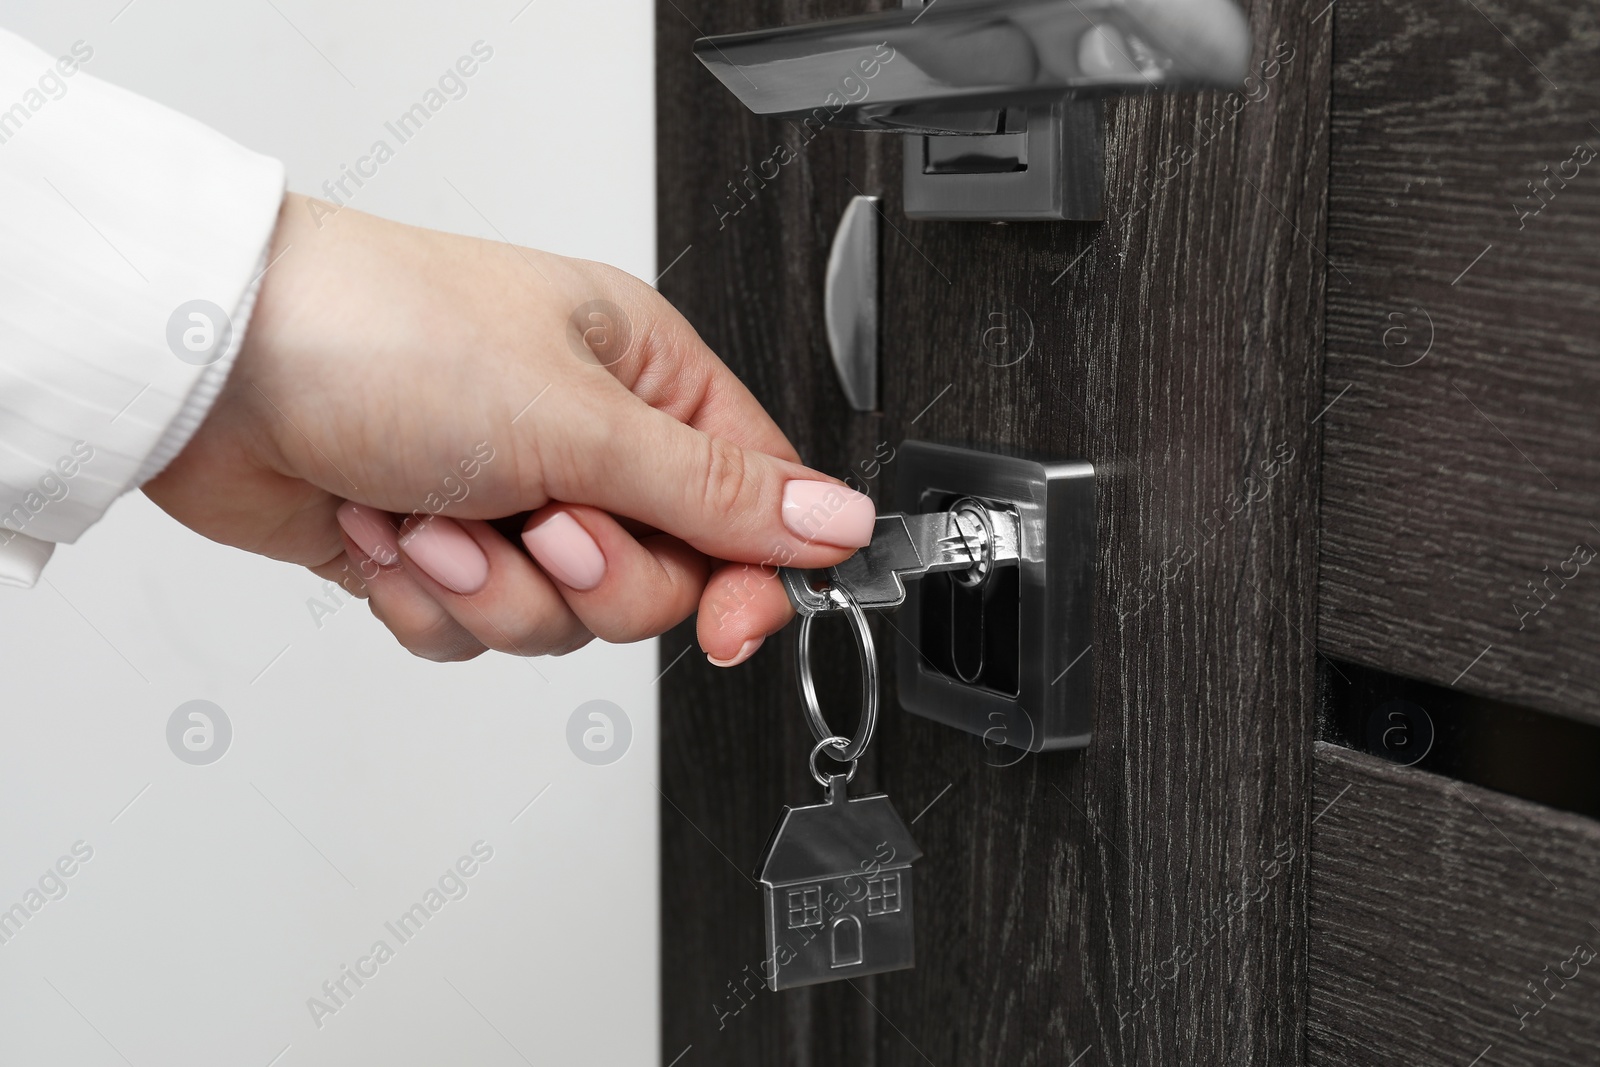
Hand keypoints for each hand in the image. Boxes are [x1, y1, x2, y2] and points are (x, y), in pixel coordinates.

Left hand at [143, 194, 873, 662]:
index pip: (748, 502)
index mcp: (641, 380)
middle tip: (537, 521)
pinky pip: (474, 630)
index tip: (732, 626)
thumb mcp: (580, 417)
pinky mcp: (437, 550)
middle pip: (656, 581)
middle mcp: (582, 440)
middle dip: (586, 573)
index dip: (749, 576)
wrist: (213, 365)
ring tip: (435, 513)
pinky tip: (389, 532)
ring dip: (490, 586)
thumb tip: (838, 520)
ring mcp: (506, 498)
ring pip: (562, 620)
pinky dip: (427, 599)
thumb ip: (718, 490)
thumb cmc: (384, 333)